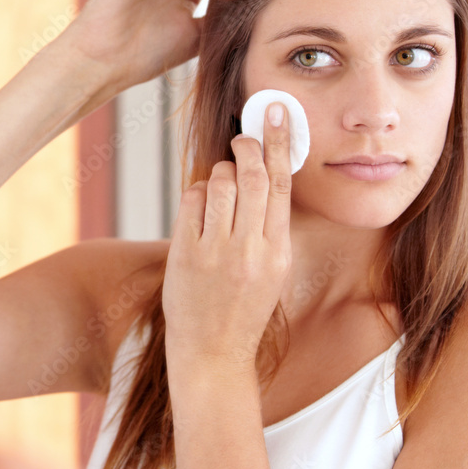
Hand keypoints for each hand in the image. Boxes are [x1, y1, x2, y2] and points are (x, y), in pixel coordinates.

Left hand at [162, 102, 292, 370]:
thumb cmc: (241, 310)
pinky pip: (191, 201)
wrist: (213, 354)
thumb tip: (260, 178)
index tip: (275, 114)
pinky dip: (196, 191)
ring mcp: (217, 252)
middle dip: (247, 146)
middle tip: (243, 136)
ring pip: (219, 184)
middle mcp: (251, 249)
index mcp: (279, 252)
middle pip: (251, 177)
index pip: (281, 185)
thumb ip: (268, 229)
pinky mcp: (186, 254)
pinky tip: (200, 201)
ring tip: (220, 179)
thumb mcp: (272, 272)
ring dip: (219, 171)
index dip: (279, 144)